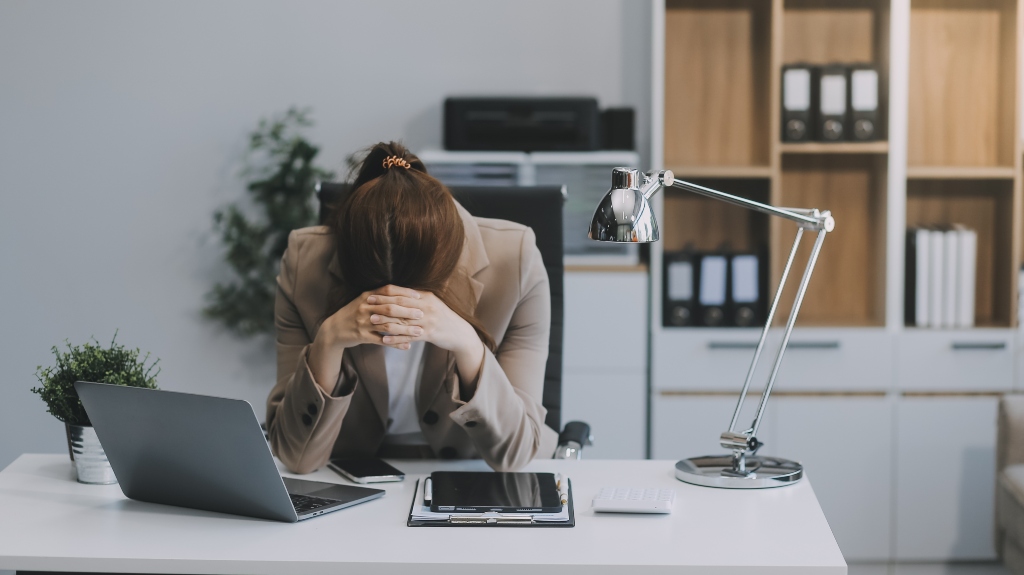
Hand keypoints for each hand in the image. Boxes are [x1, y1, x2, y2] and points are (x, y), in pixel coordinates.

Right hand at [307, 285, 423, 393]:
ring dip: (405, 329)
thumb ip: (380, 296)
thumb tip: (402, 294)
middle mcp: (365, 307)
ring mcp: (363, 322)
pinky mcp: (362, 336)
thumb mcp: (363, 300)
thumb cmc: (353, 313)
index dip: (404, 292)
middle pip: (390, 308)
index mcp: (367, 296)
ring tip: (419, 331)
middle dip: (408, 311)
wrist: (334, 329)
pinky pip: (382, 341)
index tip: (419, 296)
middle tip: (422, 314)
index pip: (388, 290)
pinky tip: (407, 345)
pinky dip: (396, 343)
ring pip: (388, 325)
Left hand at [368, 286, 485, 392]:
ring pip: (402, 321)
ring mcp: (428, 321)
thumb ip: (417, 298)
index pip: (402, 294)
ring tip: (371, 321)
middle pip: (400, 305)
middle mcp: (426, 307)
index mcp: (426, 297)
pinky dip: (395, 338)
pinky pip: (408, 336)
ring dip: (385, 321)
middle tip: (366, 305)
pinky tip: (384, 339)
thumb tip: (398, 292)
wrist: (459, 332)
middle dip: (382, 305)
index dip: (385, 294)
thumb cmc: (443, 317)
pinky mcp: (429, 334)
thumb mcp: (432, 303)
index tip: (371, 294)